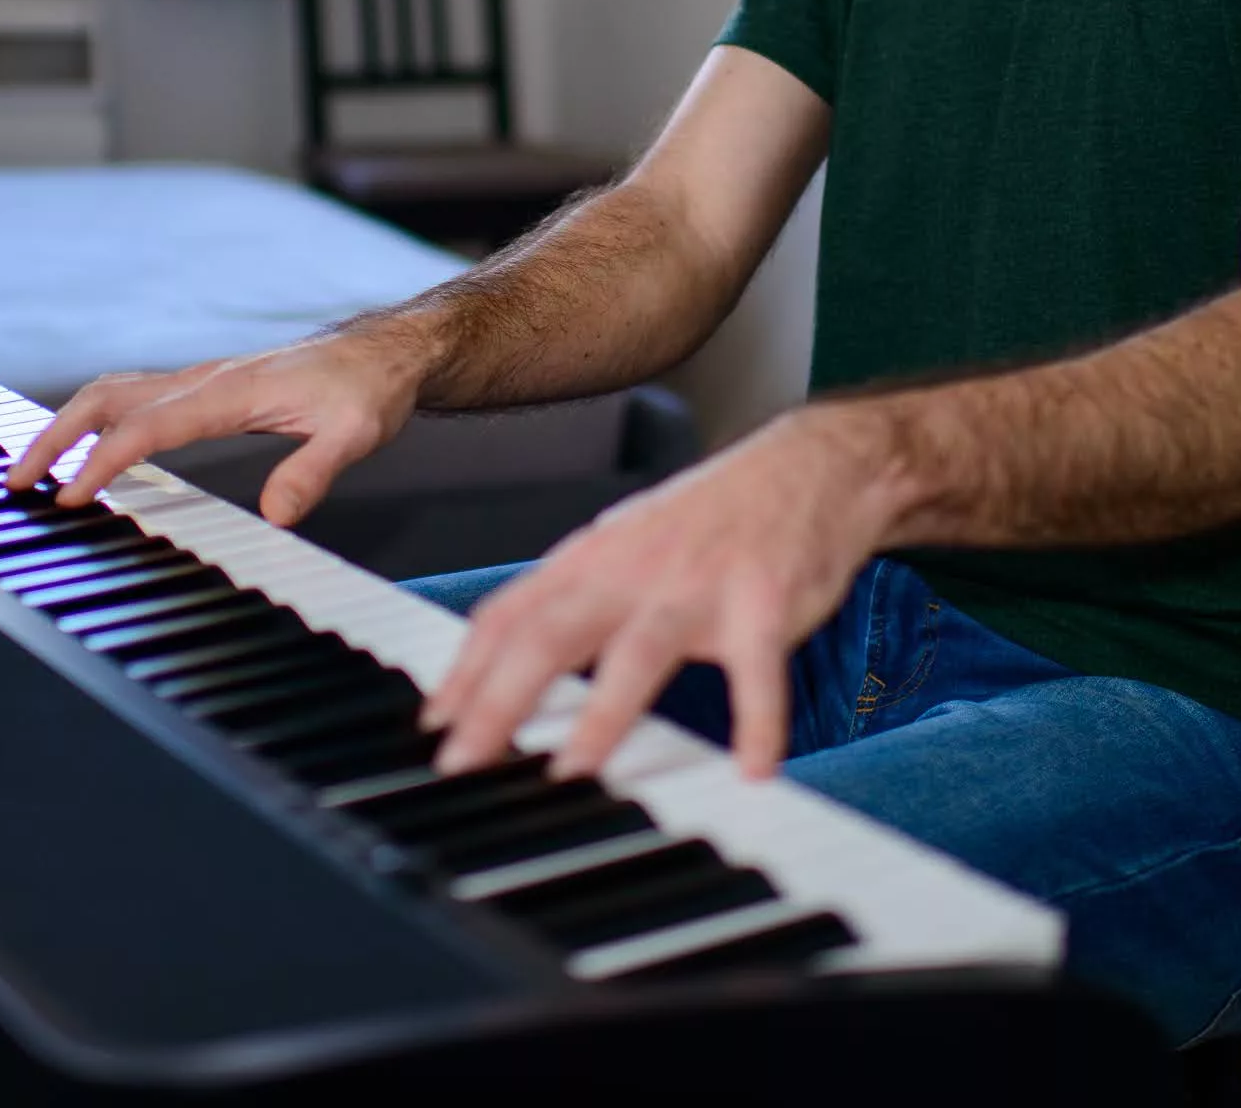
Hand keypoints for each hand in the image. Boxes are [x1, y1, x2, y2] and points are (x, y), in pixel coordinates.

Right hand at [3, 328, 426, 522]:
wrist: (383, 354)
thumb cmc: (367, 390)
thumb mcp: (356, 435)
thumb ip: (313, 472)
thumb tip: (277, 515)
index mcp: (230, 391)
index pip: (150, 425)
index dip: (105, 460)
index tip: (71, 495)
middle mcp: (205, 380)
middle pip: (108, 397)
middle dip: (56, 436)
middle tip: (16, 480)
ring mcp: (201, 382)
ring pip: (114, 391)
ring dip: (67, 425)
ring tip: (33, 468)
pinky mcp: (206, 389)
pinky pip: (134, 397)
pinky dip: (95, 419)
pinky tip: (86, 448)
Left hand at [421, 406, 886, 780]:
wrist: (808, 466)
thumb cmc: (711, 518)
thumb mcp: (625, 545)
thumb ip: (572, 599)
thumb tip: (506, 660)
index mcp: (594, 558)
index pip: (510, 614)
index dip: (465, 670)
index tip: (432, 725)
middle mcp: (635, 569)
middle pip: (552, 633)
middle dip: (500, 699)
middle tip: (464, 762)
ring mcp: (698, 585)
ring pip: (639, 651)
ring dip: (603, 715)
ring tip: (573, 774)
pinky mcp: (765, 604)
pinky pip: (757, 673)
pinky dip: (757, 723)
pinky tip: (752, 770)